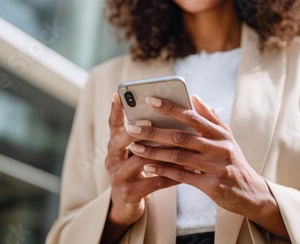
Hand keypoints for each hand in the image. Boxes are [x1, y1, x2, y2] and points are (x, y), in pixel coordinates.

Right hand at [104, 93, 176, 229]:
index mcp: (115, 145)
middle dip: (134, 131)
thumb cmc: (138, 171)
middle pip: (119, 141)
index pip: (113, 124)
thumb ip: (147, 134)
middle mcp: (112, 159)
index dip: (115, 110)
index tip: (117, 94)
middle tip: (147, 121)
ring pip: (139, 161)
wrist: (126, 205)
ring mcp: (118, 177)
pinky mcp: (129, 193)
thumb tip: (169, 112)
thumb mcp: (136, 152)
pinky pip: (153, 182)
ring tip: (178, 145)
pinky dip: (171, 175)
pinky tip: (187, 170)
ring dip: (160, 152)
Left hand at [126, 95, 288, 238]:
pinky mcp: (211, 185)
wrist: (251, 193)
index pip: (192, 116)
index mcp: (220, 133)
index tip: (150, 100)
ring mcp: (215, 166)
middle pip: (180, 136)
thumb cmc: (234, 162)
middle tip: (133, 127)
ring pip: (178, 156)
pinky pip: (182, 176)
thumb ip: (211, 118)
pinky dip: (164, 171)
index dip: (170, 107)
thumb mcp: (227, 138)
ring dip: (154, 152)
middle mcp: (218, 147)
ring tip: (135, 147)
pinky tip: (148, 167)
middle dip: (154, 131)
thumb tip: (195, 97)